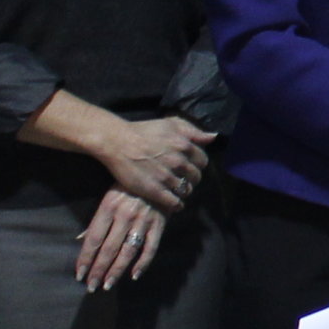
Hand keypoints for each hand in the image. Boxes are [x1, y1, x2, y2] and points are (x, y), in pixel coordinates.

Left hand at [74, 188, 172, 290]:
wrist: (160, 174)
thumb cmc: (129, 186)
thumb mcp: (109, 197)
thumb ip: (96, 221)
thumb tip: (80, 241)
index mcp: (109, 206)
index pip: (94, 239)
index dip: (86, 258)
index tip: (79, 274)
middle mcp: (125, 215)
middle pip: (109, 248)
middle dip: (99, 269)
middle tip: (92, 286)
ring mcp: (144, 220)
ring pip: (128, 251)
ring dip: (117, 270)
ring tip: (107, 285)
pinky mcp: (159, 224)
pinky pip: (151, 247)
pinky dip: (143, 263)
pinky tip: (134, 275)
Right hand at [93, 112, 214, 211]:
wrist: (116, 142)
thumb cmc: (143, 130)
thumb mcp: (171, 123)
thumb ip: (193, 131)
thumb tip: (212, 137)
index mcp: (184, 145)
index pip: (202, 161)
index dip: (197, 165)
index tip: (191, 167)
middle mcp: (178, 162)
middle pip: (195, 177)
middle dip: (192, 178)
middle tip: (184, 179)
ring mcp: (166, 177)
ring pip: (185, 190)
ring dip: (184, 191)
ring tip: (178, 190)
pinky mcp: (154, 190)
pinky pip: (173, 202)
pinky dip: (177, 205)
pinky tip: (175, 204)